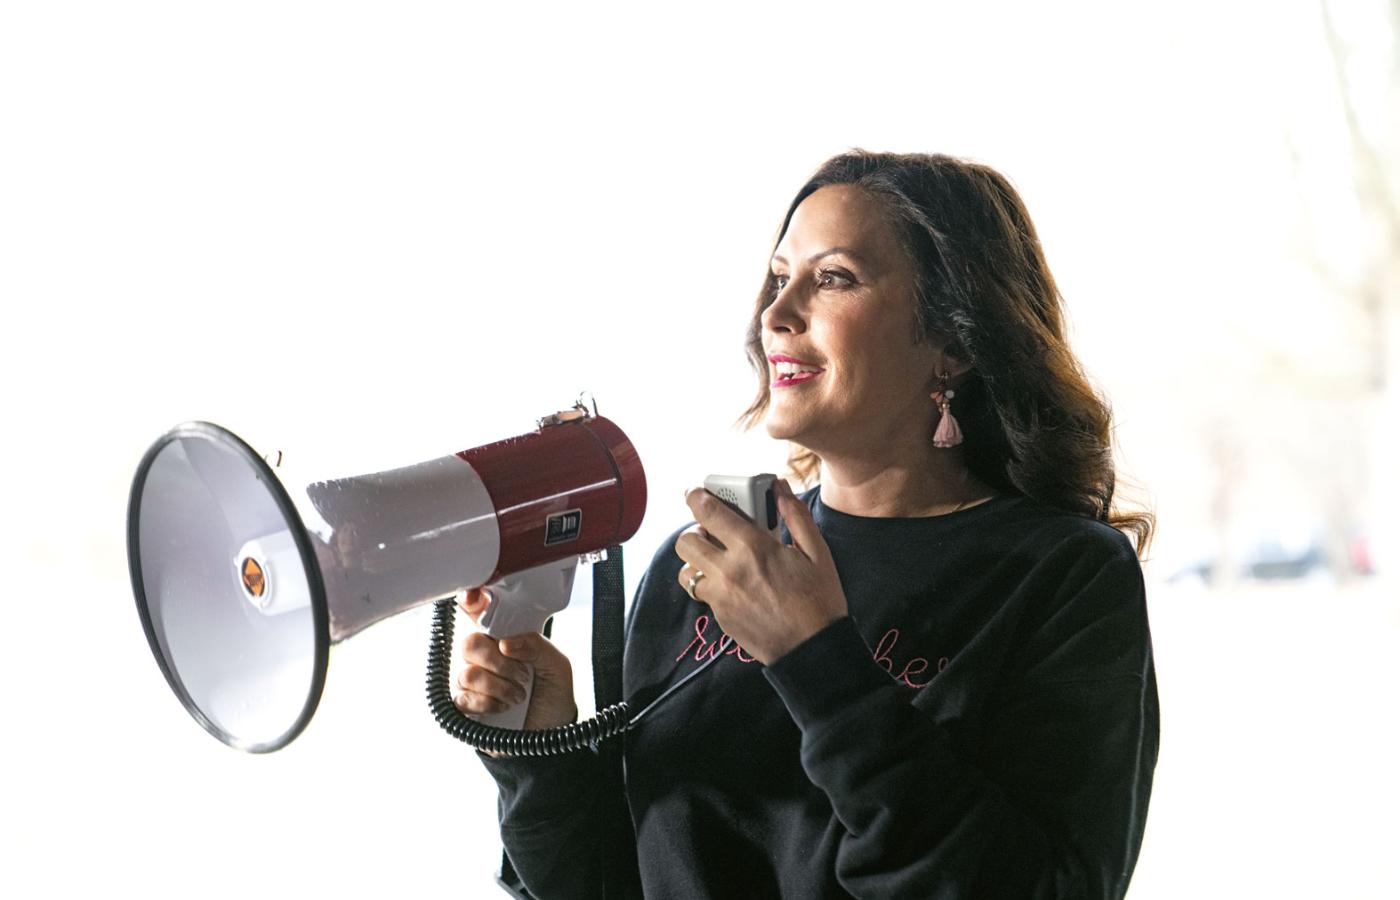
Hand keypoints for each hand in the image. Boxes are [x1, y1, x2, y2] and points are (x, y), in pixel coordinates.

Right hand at [453, 588, 577, 733]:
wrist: (552, 734)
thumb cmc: (552, 694)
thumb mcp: (557, 665)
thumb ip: (535, 646)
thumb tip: (506, 642)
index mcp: (504, 639)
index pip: (480, 614)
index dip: (471, 603)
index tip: (473, 600)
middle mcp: (484, 657)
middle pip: (470, 643)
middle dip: (498, 661)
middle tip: (522, 675)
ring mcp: (472, 682)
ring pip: (467, 672)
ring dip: (499, 686)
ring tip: (519, 696)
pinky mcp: (465, 707)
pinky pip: (463, 697)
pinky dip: (488, 703)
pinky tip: (504, 708)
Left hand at [675, 479, 846, 664]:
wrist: (814, 650)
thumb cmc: (820, 600)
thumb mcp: (816, 552)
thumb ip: (795, 515)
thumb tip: (779, 486)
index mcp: (753, 548)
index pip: (709, 512)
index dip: (696, 497)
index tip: (694, 492)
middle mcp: (729, 571)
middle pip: (686, 540)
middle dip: (695, 530)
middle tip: (713, 531)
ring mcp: (720, 597)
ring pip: (686, 570)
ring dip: (697, 560)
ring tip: (718, 559)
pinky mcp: (719, 617)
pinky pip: (702, 593)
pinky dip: (709, 584)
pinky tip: (734, 585)